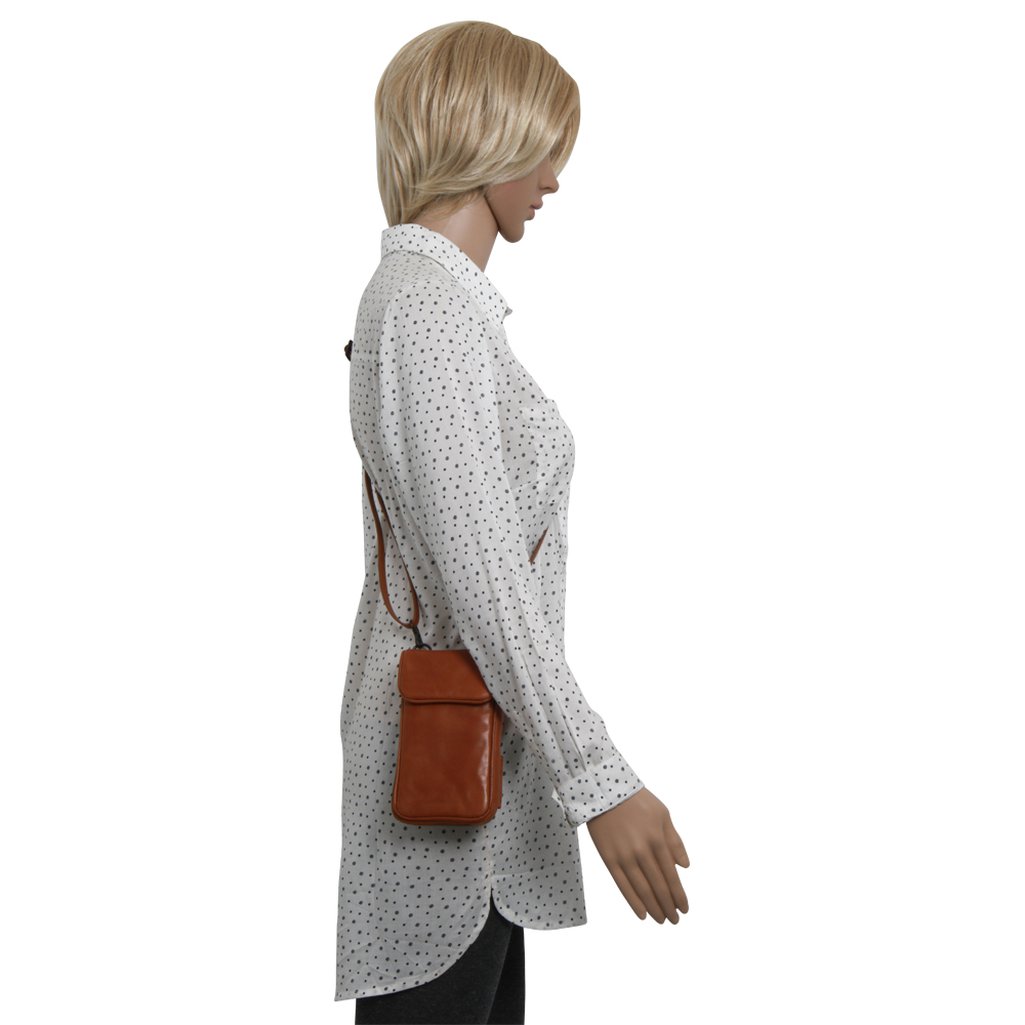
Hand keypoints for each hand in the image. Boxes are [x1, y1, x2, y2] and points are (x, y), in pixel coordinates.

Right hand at [585, 787, 689, 922]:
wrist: (605, 791)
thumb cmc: (637, 801)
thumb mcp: (663, 814)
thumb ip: (674, 841)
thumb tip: (684, 867)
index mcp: (658, 839)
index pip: (671, 876)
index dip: (678, 895)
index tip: (684, 908)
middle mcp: (642, 851)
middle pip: (658, 886)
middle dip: (668, 906)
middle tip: (675, 919)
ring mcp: (624, 856)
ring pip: (642, 889)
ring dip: (654, 908)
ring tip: (661, 920)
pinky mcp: (609, 858)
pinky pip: (622, 885)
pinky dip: (633, 902)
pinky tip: (642, 914)